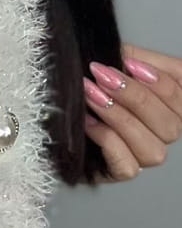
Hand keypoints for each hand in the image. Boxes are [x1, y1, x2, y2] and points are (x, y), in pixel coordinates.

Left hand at [83, 42, 181, 183]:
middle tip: (102, 76)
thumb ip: (130, 57)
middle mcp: (164, 131)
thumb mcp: (113, 59)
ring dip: (119, 118)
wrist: (57, 110)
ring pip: (153, 149)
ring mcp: (145, 154)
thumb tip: (129, 57)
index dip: (161, 82)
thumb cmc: (92, 82)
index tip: (129, 63)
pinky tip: (88, 121)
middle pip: (172, 125)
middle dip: (135, 97)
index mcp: (169, 102)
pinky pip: (128, 166)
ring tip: (91, 94)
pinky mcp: (121, 170)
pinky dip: (107, 141)